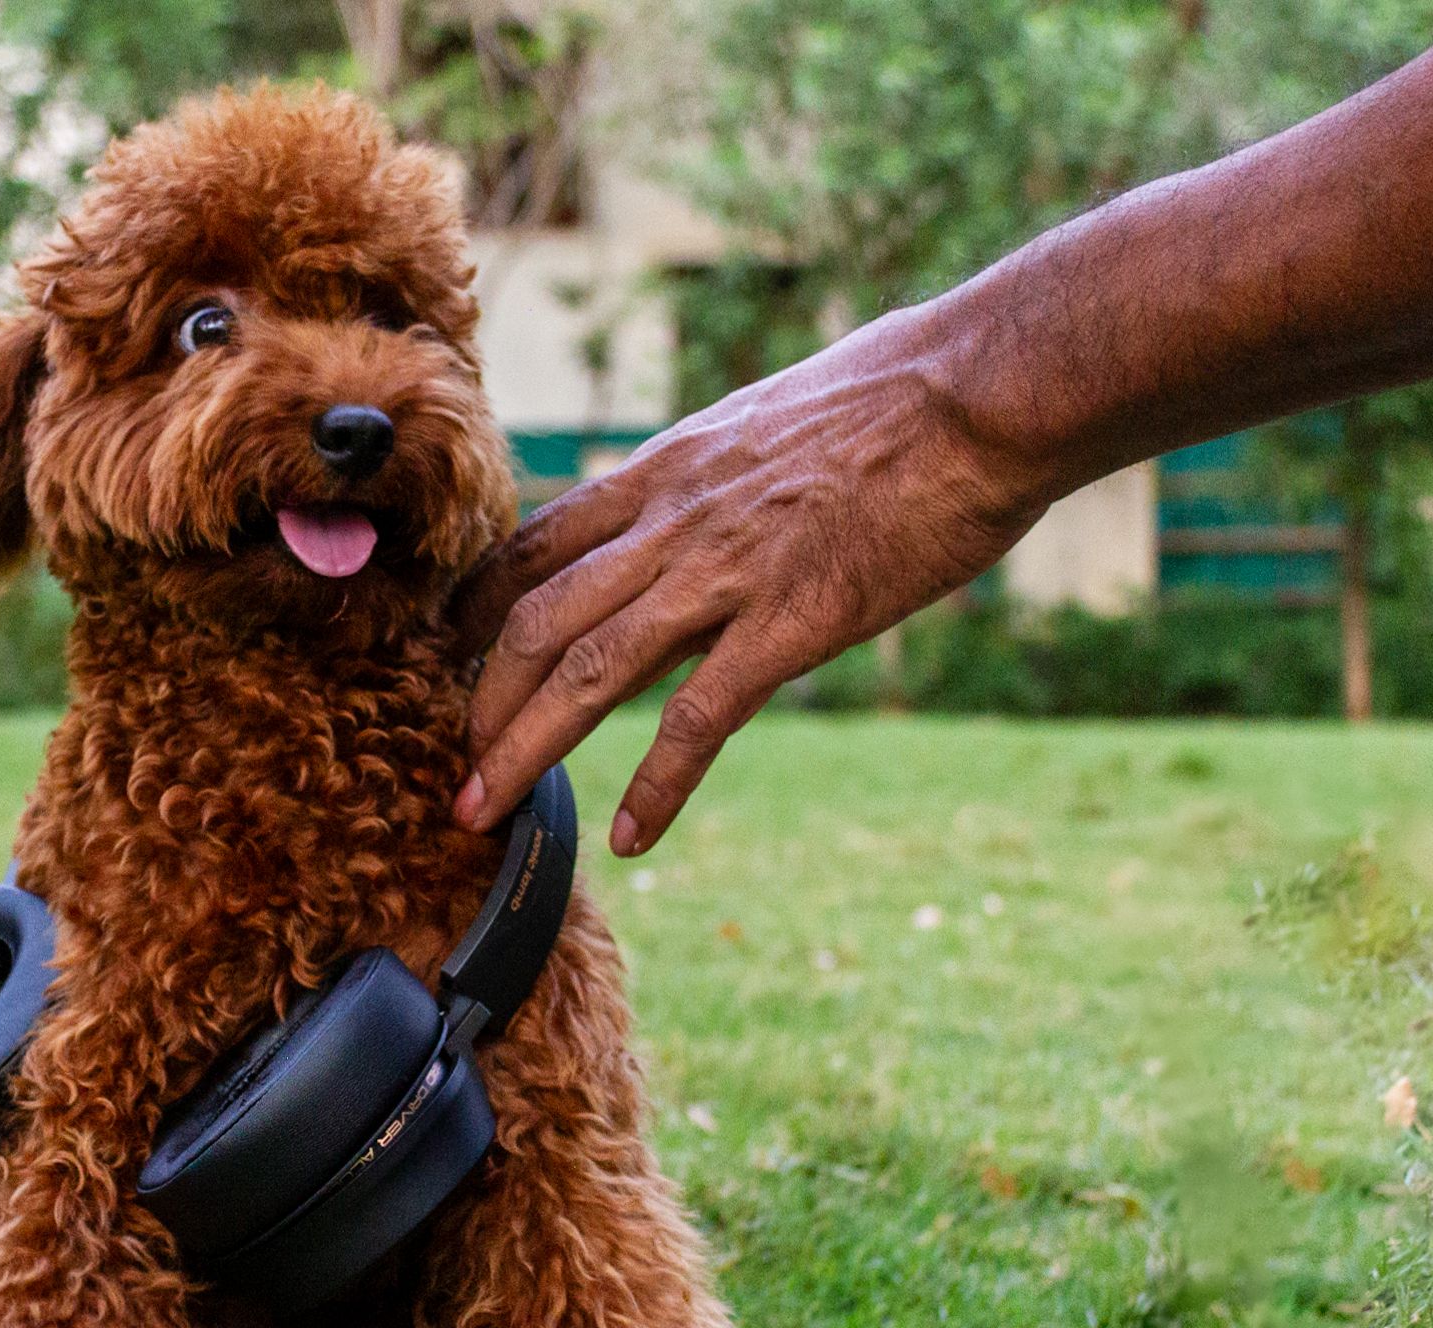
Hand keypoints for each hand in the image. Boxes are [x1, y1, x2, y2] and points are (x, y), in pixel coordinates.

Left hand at [450, 303, 1056, 855]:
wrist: (986, 386)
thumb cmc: (902, 393)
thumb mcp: (771, 420)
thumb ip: (719, 474)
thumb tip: (709, 497)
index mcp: (665, 470)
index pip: (534, 545)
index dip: (475, 611)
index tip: (446, 662)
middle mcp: (672, 519)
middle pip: (533, 619)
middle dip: (478, 702)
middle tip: (450, 768)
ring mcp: (726, 570)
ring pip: (586, 670)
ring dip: (522, 750)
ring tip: (480, 812)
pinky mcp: (793, 619)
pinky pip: (699, 717)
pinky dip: (656, 785)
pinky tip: (631, 836)